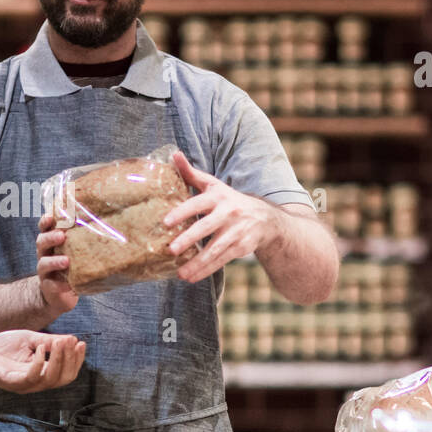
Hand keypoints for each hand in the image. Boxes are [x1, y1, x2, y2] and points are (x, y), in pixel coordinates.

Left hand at [0, 330, 85, 393]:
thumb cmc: (2, 347)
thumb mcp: (30, 340)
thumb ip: (50, 341)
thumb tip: (72, 339)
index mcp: (42, 374)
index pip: (67, 373)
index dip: (77, 360)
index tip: (81, 343)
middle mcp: (36, 383)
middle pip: (63, 379)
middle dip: (71, 360)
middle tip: (72, 342)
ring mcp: (24, 385)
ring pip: (50, 380)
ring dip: (59, 360)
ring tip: (59, 342)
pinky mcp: (12, 382)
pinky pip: (31, 377)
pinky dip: (40, 362)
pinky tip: (41, 347)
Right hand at [35, 213, 79, 317]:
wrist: (60, 293)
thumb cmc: (71, 265)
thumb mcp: (75, 248)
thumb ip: (82, 237)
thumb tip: (107, 222)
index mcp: (51, 241)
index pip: (44, 227)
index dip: (45, 221)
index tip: (51, 216)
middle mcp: (44, 254)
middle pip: (41, 242)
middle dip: (50, 238)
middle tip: (62, 236)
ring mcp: (45, 271)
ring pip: (43, 263)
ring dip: (54, 261)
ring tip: (66, 261)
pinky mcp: (48, 286)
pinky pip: (51, 285)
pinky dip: (59, 285)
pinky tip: (68, 285)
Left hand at [162, 150, 284, 282]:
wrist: (265, 218)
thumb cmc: (229, 200)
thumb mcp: (213, 185)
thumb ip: (191, 173)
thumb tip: (173, 154)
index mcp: (219, 196)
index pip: (198, 203)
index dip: (182, 212)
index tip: (165, 222)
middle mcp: (229, 213)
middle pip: (206, 227)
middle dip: (189, 239)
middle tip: (171, 250)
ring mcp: (236, 231)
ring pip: (215, 249)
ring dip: (197, 262)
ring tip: (180, 274)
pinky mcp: (241, 247)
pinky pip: (222, 260)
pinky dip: (207, 270)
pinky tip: (192, 277)